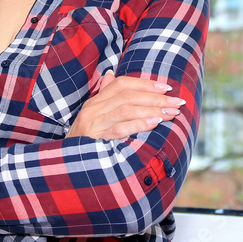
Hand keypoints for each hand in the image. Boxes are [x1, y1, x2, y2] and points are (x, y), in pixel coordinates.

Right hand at [66, 71, 185, 140]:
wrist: (64, 167)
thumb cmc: (83, 141)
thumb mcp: (92, 117)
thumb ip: (104, 96)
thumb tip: (110, 73)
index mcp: (94, 102)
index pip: (121, 84)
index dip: (145, 84)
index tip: (166, 88)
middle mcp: (92, 110)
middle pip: (128, 96)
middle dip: (156, 98)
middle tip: (178, 102)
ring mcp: (93, 125)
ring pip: (126, 110)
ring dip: (152, 110)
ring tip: (172, 113)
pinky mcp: (95, 141)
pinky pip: (119, 129)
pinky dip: (138, 125)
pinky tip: (154, 123)